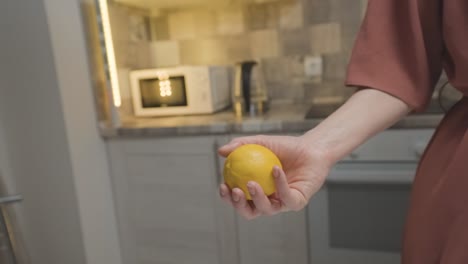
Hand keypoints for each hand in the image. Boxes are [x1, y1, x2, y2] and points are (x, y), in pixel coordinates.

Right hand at [218, 135, 332, 219]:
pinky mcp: (298, 202)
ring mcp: (283, 203)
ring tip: (251, 183)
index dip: (227, 197)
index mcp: (256, 191)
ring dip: (257, 198)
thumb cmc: (285, 147)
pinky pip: (286, 197)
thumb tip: (221, 151)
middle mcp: (268, 200)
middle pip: (249, 212)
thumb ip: (241, 145)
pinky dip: (280, 184)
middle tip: (235, 191)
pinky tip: (275, 170)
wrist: (311, 148)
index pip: (238, 199)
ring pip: (266, 209)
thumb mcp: (260, 142)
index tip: (223, 185)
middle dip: (239, 206)